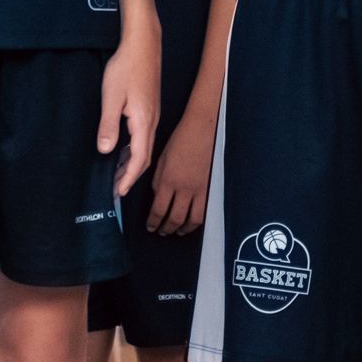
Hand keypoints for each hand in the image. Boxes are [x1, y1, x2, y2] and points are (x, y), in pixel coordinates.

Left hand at [99, 24, 159, 195]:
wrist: (143, 45)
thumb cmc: (127, 67)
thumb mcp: (111, 98)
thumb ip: (108, 126)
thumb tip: (105, 150)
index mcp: (144, 122)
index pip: (138, 159)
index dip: (128, 178)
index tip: (118, 193)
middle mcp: (152, 121)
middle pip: (144, 157)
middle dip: (130, 175)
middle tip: (115, 189)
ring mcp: (153, 115)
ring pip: (144, 147)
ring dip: (131, 162)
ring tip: (116, 173)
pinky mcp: (149, 108)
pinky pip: (143, 136)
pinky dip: (133, 149)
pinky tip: (121, 148)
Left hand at [147, 102, 215, 234]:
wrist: (201, 129)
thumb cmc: (180, 141)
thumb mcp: (161, 160)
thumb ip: (158, 182)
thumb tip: (158, 198)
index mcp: (168, 180)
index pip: (158, 210)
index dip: (153, 222)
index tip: (150, 226)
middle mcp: (184, 188)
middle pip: (175, 218)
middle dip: (167, 228)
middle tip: (162, 231)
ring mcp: (199, 189)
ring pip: (193, 219)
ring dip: (184, 229)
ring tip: (178, 231)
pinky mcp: (210, 187)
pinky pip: (205, 210)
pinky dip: (198, 220)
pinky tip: (193, 221)